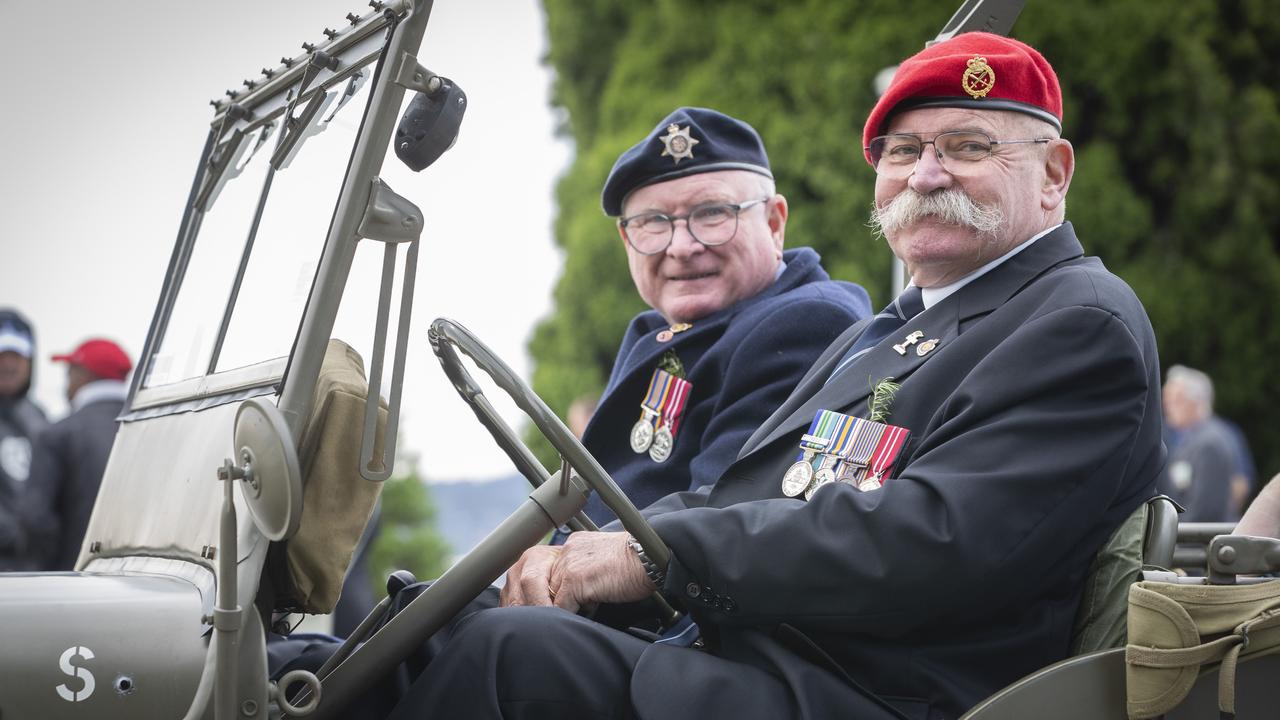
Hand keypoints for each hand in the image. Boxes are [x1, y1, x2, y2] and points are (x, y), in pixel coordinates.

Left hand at [499, 532, 653, 612]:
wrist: (653, 558)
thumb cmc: (636, 567)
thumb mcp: (604, 565)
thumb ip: (586, 575)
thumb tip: (577, 600)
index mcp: (573, 547)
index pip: (543, 570)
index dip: (538, 592)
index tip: (536, 610)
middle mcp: (567, 551)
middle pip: (534, 580)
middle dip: (533, 604)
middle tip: (536, 624)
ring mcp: (570, 563)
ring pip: (542, 595)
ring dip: (546, 613)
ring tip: (552, 628)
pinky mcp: (577, 578)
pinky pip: (560, 606)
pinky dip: (564, 618)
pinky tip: (573, 626)